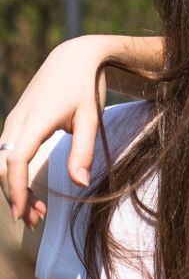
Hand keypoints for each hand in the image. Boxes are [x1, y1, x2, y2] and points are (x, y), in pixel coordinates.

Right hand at [1, 36, 113, 225]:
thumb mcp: (91, 118)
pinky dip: (14, 175)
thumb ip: (83, 151)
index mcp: (35, 121)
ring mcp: (14, 121)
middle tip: (34, 220)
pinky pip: (7, 154)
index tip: (24, 214)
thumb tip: (79, 184)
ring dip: (13, 188)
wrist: (75, 58)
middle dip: (13, 195)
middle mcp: (17, 122)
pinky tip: (31, 191)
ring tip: (36, 212)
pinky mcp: (16, 123)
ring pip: (2, 162)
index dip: (16, 189)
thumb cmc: (86, 86)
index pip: (16, 161)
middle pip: (2, 166)